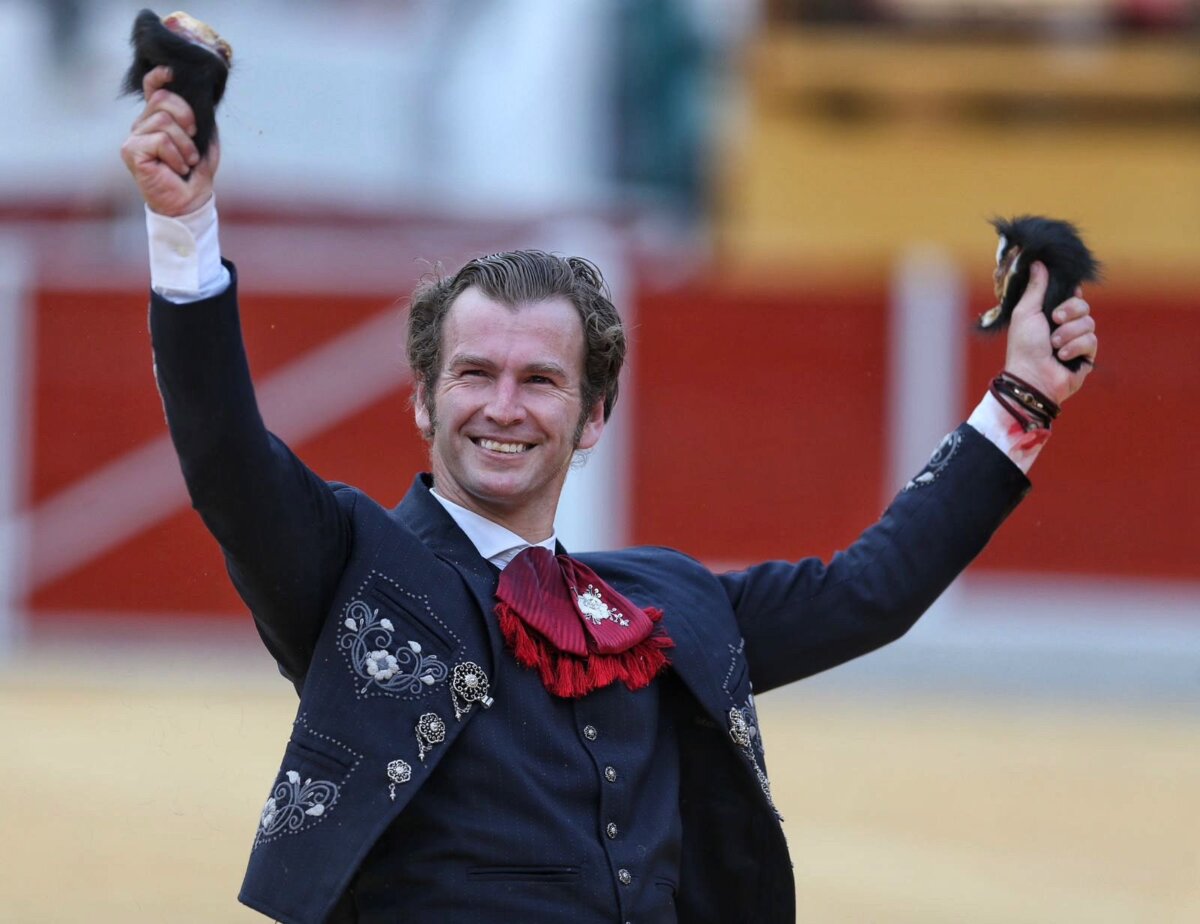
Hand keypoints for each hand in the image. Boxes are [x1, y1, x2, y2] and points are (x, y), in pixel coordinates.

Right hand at [119, 65, 218, 216]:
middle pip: (163, 99)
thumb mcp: (204, 141)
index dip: (159, 77)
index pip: (153, 90)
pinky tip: (177, 169)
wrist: (190, 201)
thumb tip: (202, 99)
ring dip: (184, 144)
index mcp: (157, 120)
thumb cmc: (196, 173)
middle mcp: (142, 125)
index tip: (171, 73)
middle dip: (186, 117)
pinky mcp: (131, 151)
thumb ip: (201, 119)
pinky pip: (159, 140)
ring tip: (187, 162)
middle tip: (193, 140)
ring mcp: (134, 138)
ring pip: (163, 120)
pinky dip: (176, 155)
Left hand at [1003, 261, 1097, 405]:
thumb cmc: (1024, 346)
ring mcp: (1077, 340)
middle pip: (1083, 305)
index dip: (1070, 294)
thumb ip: (1035, 288)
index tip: (1064, 294)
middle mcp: (1066, 325)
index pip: (1071, 295)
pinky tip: (1062, 357)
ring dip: (1068, 334)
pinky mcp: (1087, 355)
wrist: (1032, 376)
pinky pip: (1091, 341)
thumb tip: (1038, 262)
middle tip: (1055, 320)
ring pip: (1089, 323)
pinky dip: (1075, 348)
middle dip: (1069, 312)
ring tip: (1053, 346)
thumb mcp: (1026, 312)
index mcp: (1051, 313)